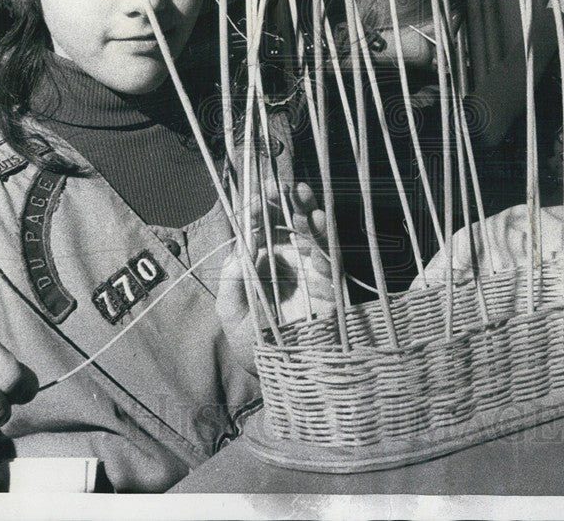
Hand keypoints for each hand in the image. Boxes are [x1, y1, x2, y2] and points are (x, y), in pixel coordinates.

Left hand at [216, 181, 332, 371]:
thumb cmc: (252, 345)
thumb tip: (241, 246)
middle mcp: (289, 262)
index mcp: (263, 264)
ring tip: (301, 196)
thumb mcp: (232, 313)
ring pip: (312, 235)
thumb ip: (232, 281)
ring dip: (307, 213)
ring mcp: (311, 272)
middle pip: (289, 224)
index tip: (256, 198)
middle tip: (281, 186)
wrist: (282, 377)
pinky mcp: (331, 287)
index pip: (262, 229)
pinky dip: (324, 240)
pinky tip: (317, 223)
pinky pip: (331, 259)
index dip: (260, 211)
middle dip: (287, 203)